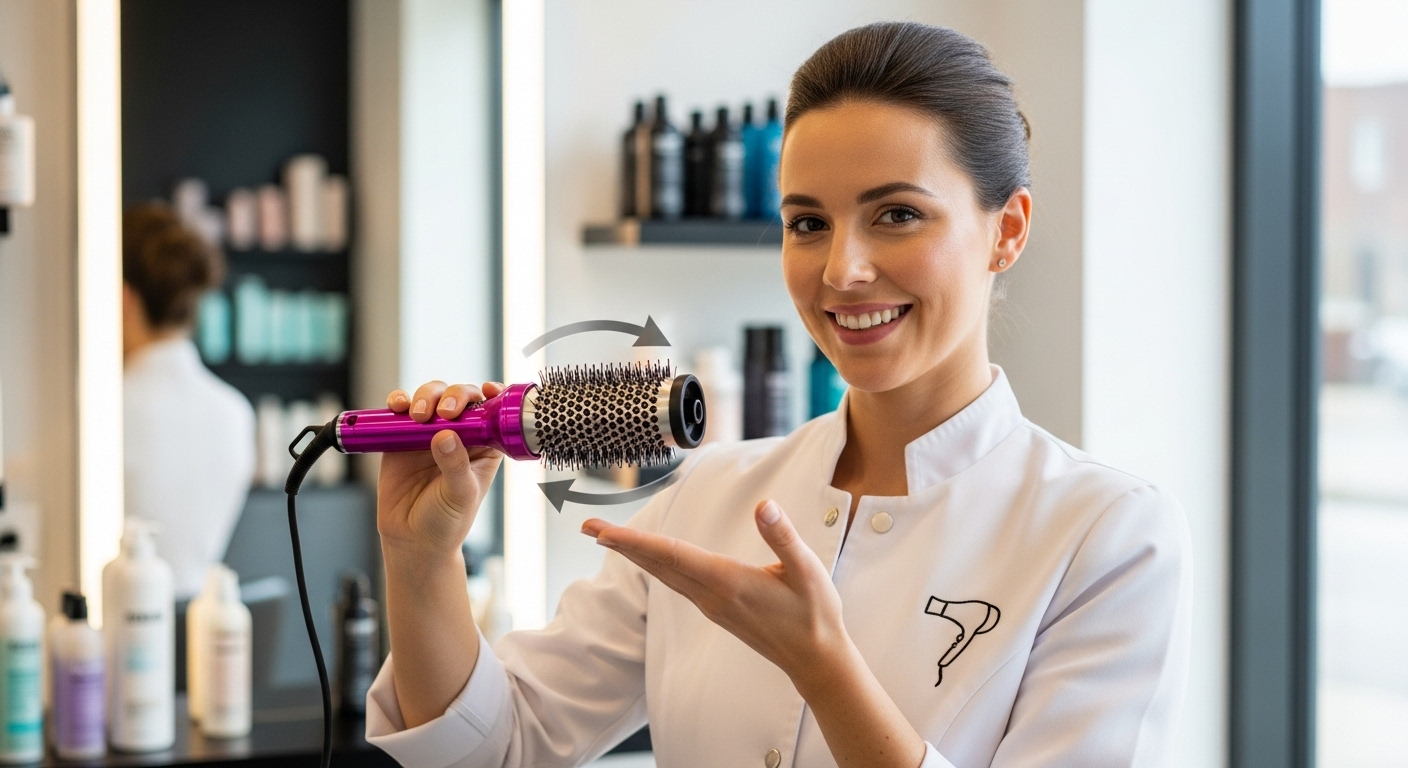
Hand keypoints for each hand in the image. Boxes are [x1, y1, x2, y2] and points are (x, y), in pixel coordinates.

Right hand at [377, 381, 504, 558]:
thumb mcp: (460, 495)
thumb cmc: (447, 521)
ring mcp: (429, 433)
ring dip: (425, 396)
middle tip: (445, 411)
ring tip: (419, 414)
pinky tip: (396, 406)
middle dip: (453, 395)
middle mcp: (458, 434)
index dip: (492, 395)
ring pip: (430, 397)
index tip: (487, 390)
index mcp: (485, 445)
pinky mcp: (401, 438)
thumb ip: (455, 466)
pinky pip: (399, 412)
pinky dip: (397, 402)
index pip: (492, 411)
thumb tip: (445, 435)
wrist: (412, 540)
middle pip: (458, 397)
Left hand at [584, 501, 927, 766]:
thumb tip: (763, 505)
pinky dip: (656, 565)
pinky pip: (677, 582)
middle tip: (588, 527)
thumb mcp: (806, 571)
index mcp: (729, 582)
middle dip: (621, 545)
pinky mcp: (717, 610)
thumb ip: (782, 537)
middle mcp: (712, 596)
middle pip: (657, 565)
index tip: (604, 531)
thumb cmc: (815, 614)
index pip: (672, 555)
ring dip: (635, 554)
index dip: (635, 541)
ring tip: (608, 538)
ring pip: (664, 575)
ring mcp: (712, 606)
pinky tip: (649, 557)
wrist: (816, 661)